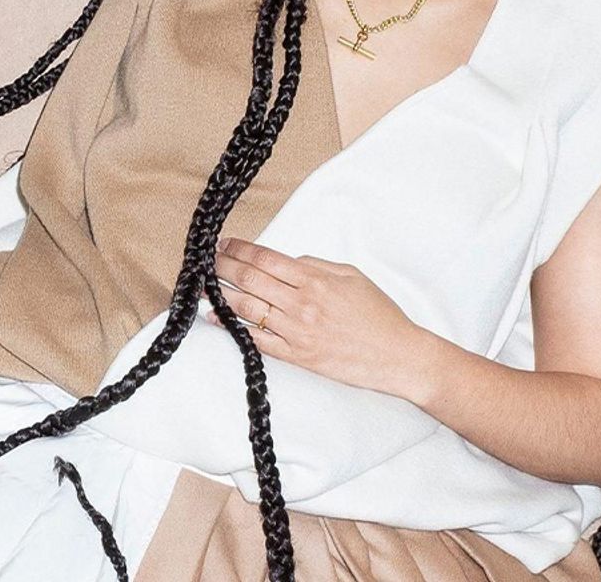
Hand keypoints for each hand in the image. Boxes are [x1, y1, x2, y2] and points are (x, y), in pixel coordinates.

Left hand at [206, 236, 427, 397]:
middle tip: (206, 260)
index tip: (225, 244)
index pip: (265, 259)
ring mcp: (296, 331)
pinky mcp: (296, 355)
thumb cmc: (380, 316)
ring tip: (204, 286)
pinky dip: (232, 328)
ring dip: (220, 295)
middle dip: (222, 267)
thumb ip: (317, 265)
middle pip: (249, 279)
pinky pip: (256, 341)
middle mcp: (301, 304)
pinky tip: (217, 319)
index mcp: (315, 280)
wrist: (397, 356)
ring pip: (246, 308)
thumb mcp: (352, 276)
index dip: (239, 249)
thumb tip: (289, 261)